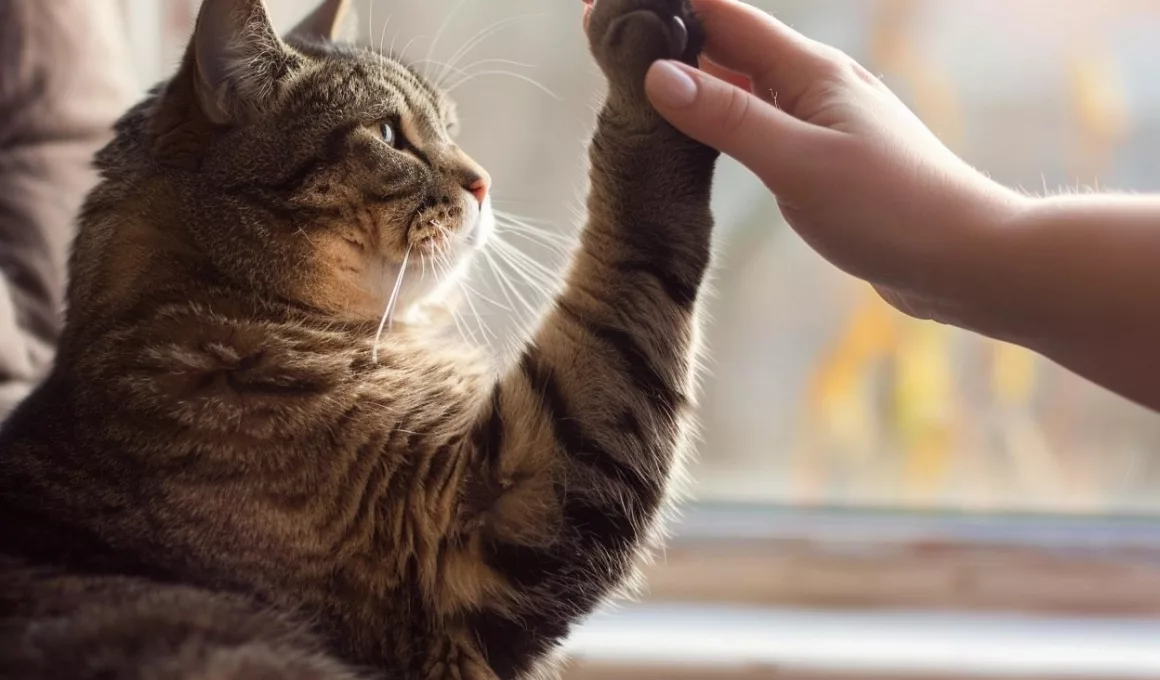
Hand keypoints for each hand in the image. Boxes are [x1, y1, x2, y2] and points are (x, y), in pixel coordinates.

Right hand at [635, 0, 1027, 323]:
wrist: (961, 258)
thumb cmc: (890, 209)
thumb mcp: (798, 163)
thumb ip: (728, 118)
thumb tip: (659, 75)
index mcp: (810, 71)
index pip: (726, 15)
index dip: (672, 3)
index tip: (614, 2)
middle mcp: (815, 84)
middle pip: (731, 44)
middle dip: (674, 37)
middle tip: (612, 40)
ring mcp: (821, 119)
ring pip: (744, 85)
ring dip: (695, 78)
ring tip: (638, 80)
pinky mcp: (825, 156)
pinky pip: (760, 122)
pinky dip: (721, 119)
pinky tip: (697, 132)